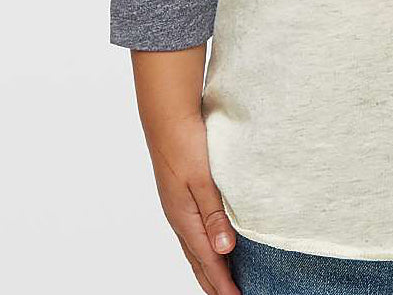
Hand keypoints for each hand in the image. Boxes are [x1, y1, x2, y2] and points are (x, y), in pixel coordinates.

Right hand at [147, 113, 240, 294]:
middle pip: (198, 259)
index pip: (207, 260)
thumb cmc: (186, 143)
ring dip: (208, 266)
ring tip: (222, 280)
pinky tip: (212, 242)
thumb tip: (224, 250)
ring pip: (194, 246)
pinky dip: (204, 245)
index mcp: (184, 217)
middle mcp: (179, 216)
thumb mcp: (203, 179)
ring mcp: (178, 205)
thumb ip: (214, 214)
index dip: (222, 283)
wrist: (168, 115)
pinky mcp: (181, 194)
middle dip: (213, 282)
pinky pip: (193, 230)